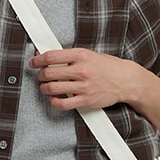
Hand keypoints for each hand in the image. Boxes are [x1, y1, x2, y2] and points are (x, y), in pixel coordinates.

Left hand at [29, 48, 144, 110]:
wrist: (126, 80)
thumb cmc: (108, 67)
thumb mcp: (90, 55)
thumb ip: (70, 57)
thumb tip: (49, 57)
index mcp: (81, 55)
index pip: (51, 56)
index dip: (38, 60)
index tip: (34, 62)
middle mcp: (82, 70)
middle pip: (49, 73)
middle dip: (40, 75)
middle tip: (40, 76)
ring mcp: (83, 86)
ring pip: (52, 88)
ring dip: (44, 88)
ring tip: (46, 87)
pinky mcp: (86, 100)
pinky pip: (63, 104)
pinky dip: (54, 102)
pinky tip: (54, 99)